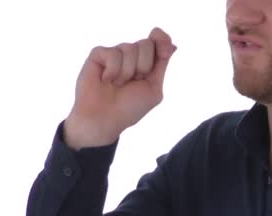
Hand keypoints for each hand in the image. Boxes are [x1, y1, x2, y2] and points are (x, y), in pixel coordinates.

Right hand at [64, 27, 177, 149]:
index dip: (162, 39)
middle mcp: (130, 56)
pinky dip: (113, 70)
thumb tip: (173, 45)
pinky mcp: (98, 55)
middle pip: (146, 44)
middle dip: (144, 66)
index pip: (158, 40)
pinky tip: (105, 80)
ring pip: (129, 48)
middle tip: (133, 82)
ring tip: (117, 85)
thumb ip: (161, 65)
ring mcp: (114, 54)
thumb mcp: (153, 89)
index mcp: (145, 63)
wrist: (103, 120)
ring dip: (127, 73)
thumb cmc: (128, 109)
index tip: (165, 52)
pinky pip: (113, 53)